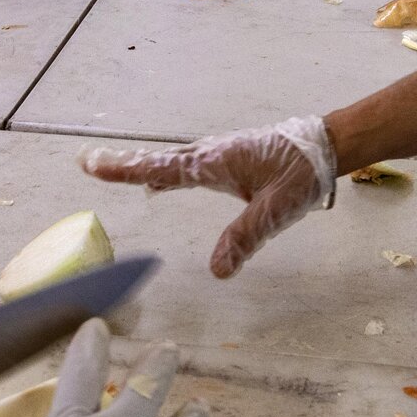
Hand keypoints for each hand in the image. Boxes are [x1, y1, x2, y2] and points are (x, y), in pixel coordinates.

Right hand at [81, 114, 335, 278]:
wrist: (327, 146)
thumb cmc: (302, 175)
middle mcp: (211, 153)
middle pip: (159, 160)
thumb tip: (217, 271)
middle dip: (124, 163)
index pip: (161, 169)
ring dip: (143, 164)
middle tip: (89, 162)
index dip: (126, 169)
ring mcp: (220, 152)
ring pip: (172, 159)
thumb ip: (244, 238)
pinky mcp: (230, 156)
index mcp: (215, 162)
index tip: (93, 164)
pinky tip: (163, 181)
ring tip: (116, 169)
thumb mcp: (274, 211)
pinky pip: (187, 162)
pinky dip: (166, 168)